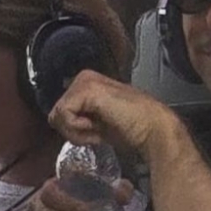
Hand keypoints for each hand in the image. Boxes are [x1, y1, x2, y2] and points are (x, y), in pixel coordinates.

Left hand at [48, 69, 177, 158]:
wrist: (154, 130)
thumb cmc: (134, 129)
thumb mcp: (99, 122)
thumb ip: (79, 118)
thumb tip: (58, 121)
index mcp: (87, 83)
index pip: (60, 111)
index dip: (75, 129)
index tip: (98, 132)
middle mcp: (84, 77)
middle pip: (55, 113)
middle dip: (74, 131)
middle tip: (99, 132)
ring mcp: (85, 81)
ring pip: (58, 115)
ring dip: (77, 131)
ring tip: (100, 130)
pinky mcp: (88, 89)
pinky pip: (64, 115)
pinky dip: (79, 129)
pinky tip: (98, 128)